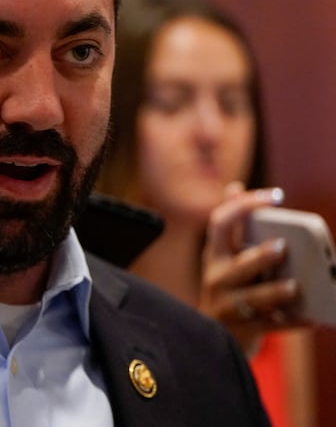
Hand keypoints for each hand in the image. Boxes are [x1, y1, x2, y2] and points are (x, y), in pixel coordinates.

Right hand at [198, 182, 303, 352]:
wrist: (213, 336)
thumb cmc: (228, 288)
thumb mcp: (224, 258)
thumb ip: (234, 228)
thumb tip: (234, 187)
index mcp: (214, 255)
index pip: (220, 223)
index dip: (243, 206)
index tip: (275, 195)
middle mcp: (216, 278)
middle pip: (236, 264)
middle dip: (259, 256)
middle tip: (283, 247)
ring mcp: (227, 305)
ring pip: (251, 298)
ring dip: (274, 292)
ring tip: (295, 287)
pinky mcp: (242, 330)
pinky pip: (270, 325)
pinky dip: (292, 321)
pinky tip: (311, 318)